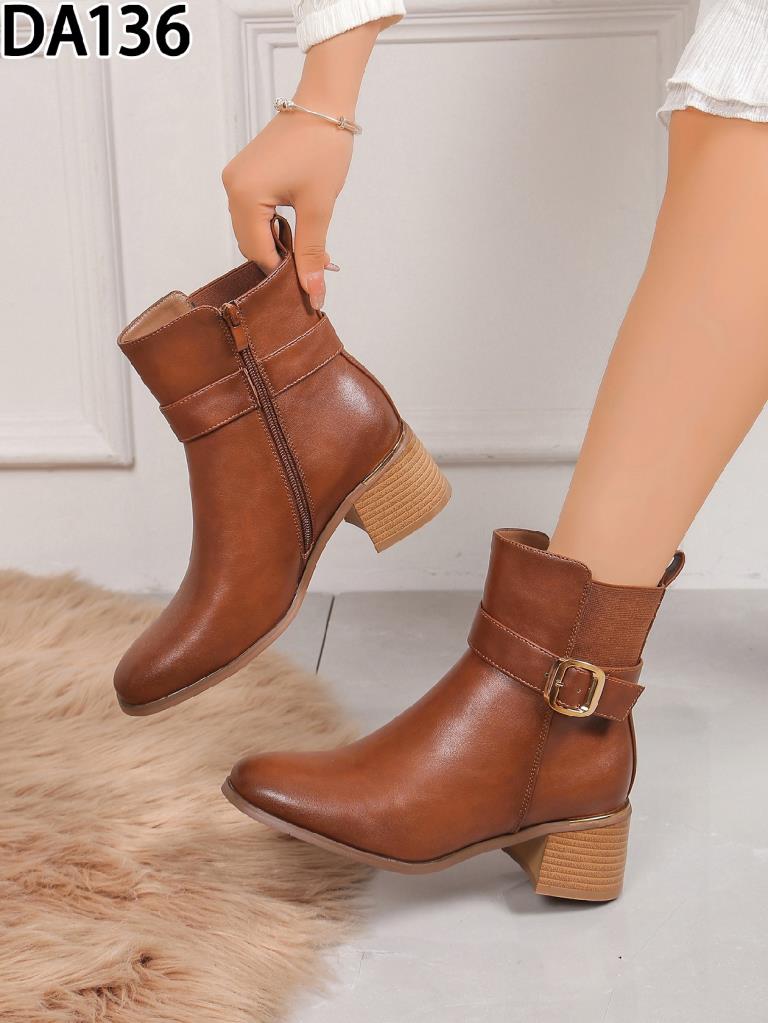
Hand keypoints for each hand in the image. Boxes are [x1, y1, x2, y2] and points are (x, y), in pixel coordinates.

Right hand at [222, 110, 351, 309]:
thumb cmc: (322, 148)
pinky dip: (272, 226)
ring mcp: (236, 179)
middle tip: (312, 266)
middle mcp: (232, 187)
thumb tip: (313, 292)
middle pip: (250, 243)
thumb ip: (312, 252)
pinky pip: (253, 212)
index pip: (258, 252)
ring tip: (308, 247)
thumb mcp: (319, 206)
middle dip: (279, 259)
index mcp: (245, 195)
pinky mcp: (245, 174)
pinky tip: (296, 228)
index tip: (308, 283)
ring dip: (277, 243)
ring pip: (251, 230)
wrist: (324, 105)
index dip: (282, 272)